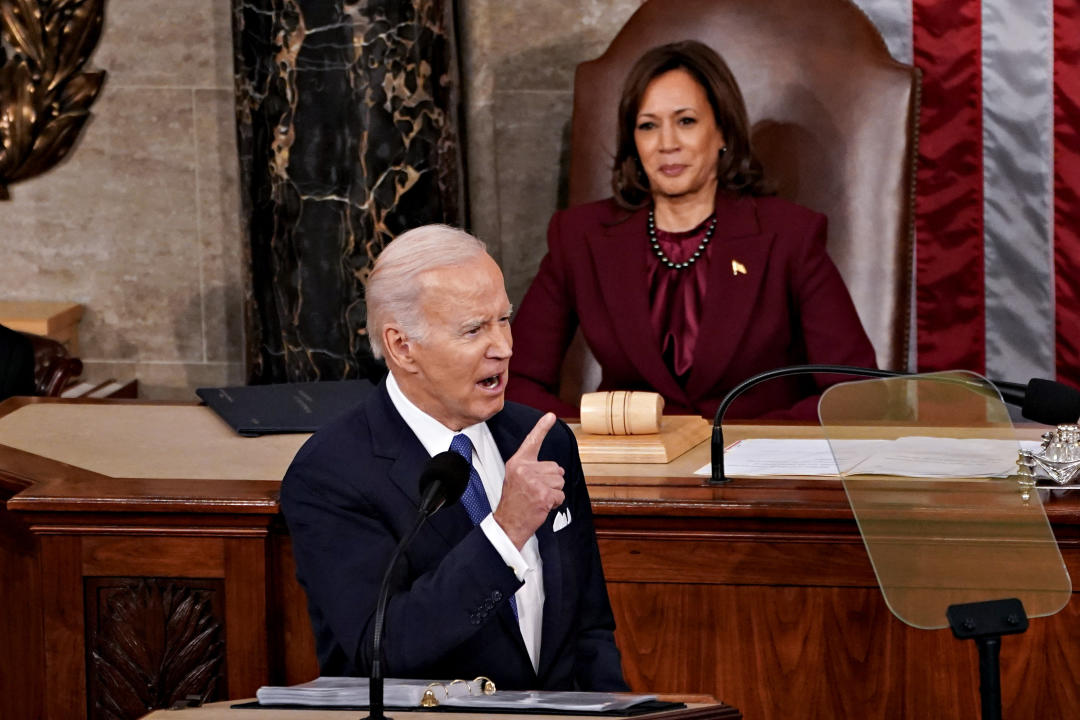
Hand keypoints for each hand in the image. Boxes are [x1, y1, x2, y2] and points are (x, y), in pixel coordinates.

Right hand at [493, 412, 564, 548]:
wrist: (507, 523)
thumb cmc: (514, 502)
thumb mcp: (516, 478)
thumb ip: (532, 468)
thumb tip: (557, 469)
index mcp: (517, 463)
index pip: (532, 441)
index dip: (542, 427)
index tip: (551, 416)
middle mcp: (525, 469)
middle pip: (555, 468)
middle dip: (551, 482)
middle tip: (535, 491)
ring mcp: (534, 482)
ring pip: (560, 482)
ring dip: (553, 492)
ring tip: (538, 498)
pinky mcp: (543, 495)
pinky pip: (561, 495)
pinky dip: (555, 502)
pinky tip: (543, 506)